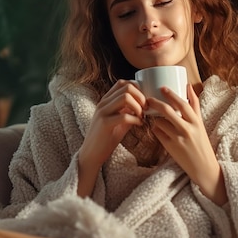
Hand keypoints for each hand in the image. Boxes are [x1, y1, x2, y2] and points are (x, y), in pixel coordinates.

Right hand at [77, 80, 144, 195]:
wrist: (91, 154)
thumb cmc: (106, 138)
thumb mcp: (118, 121)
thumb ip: (128, 112)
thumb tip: (143, 106)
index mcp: (106, 100)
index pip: (122, 83)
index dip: (137, 89)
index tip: (143, 102)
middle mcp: (103, 103)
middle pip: (126, 87)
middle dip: (141, 97)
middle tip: (145, 109)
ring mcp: (103, 112)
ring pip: (125, 97)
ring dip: (139, 107)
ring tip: (141, 117)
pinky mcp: (105, 124)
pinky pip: (125, 116)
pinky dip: (136, 119)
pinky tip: (139, 125)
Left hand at [147, 84, 226, 204]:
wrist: (204, 167)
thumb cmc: (201, 142)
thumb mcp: (200, 123)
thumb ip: (194, 105)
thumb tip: (187, 85)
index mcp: (196, 122)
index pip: (182, 104)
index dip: (170, 94)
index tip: (162, 88)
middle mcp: (187, 129)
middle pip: (167, 111)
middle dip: (154, 103)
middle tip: (148, 99)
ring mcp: (178, 139)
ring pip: (159, 122)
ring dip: (154, 118)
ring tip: (154, 117)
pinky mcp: (170, 147)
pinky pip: (157, 133)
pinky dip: (155, 129)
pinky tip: (158, 129)